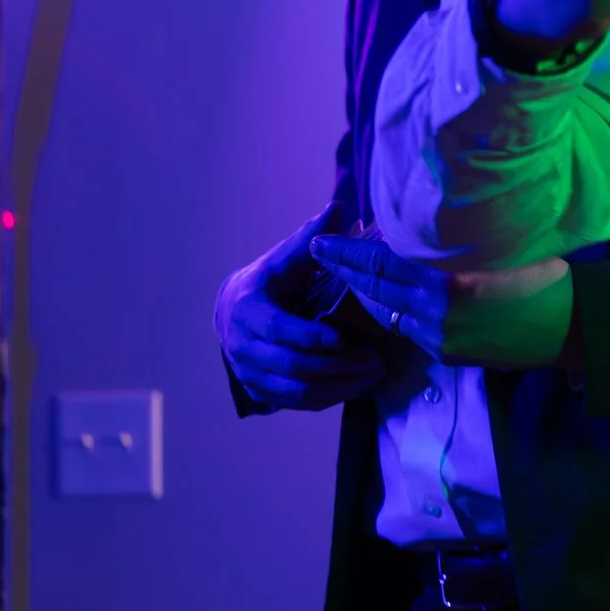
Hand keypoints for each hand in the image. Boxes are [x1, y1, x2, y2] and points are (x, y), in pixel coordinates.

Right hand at [215, 210, 385, 410]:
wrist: (234, 310)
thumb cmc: (271, 280)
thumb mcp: (286, 257)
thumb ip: (311, 238)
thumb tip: (338, 208)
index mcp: (249, 311)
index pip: (279, 330)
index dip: (310, 336)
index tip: (342, 338)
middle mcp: (243, 346)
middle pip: (292, 366)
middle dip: (337, 365)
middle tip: (375, 358)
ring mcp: (250, 373)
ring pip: (296, 391)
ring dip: (339, 386)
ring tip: (375, 373)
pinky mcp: (261, 391)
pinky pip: (297, 403)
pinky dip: (330, 398)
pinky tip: (359, 386)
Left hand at [309, 236, 576, 370]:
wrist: (570, 326)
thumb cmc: (543, 276)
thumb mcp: (498, 249)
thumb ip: (454, 247)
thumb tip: (420, 231)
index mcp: (447, 282)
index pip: (381, 263)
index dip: (347, 251)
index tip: (321, 242)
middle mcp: (436, 312)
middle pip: (375, 288)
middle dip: (344, 270)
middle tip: (321, 253)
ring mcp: (439, 336)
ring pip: (385, 312)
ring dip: (364, 291)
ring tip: (347, 273)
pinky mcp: (447, 352)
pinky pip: (406, 328)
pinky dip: (390, 310)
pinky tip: (386, 298)